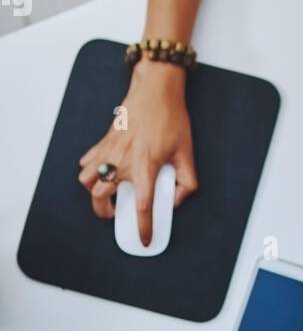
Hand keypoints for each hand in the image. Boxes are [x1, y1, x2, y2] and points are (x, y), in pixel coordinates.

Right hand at [78, 60, 197, 244]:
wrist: (155, 91)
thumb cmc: (171, 119)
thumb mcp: (187, 152)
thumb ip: (187, 181)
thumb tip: (176, 200)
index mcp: (146, 167)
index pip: (142, 206)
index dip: (143, 227)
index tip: (144, 239)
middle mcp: (122, 161)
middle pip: (100, 197)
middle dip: (104, 212)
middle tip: (115, 213)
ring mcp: (109, 151)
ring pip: (86, 180)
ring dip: (93, 191)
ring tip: (106, 193)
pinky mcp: (103, 141)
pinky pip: (87, 162)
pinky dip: (90, 171)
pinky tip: (102, 171)